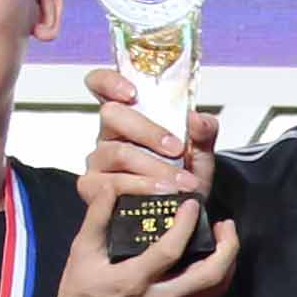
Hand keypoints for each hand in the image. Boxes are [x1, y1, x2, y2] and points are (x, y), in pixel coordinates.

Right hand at [45, 177, 234, 296]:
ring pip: (215, 290)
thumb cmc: (79, 295)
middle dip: (227, 247)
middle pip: (210, 276)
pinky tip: (214, 262)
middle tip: (225, 224)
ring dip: (227, 262)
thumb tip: (109, 188)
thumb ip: (96, 219)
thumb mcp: (81, 254)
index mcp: (134, 281)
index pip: (171, 250)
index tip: (191, 204)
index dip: (186, 224)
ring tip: (225, 239)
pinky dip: (218, 278)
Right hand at [77, 63, 217, 214]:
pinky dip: (141, 189)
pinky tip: (161, 196)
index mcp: (128, 117)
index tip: (132, 92)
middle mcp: (107, 135)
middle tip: (177, 149)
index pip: (102, 85)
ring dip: (153, 168)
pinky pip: (112, 184)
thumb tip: (197, 119)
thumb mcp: (201, 153)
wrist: (183, 215)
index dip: (110, 81)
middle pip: (112, 114)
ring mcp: (97, 161)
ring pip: (117, 153)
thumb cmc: (184, 178)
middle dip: (148, 131)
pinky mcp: (92, 188)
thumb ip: (204, 132)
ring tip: (181, 183)